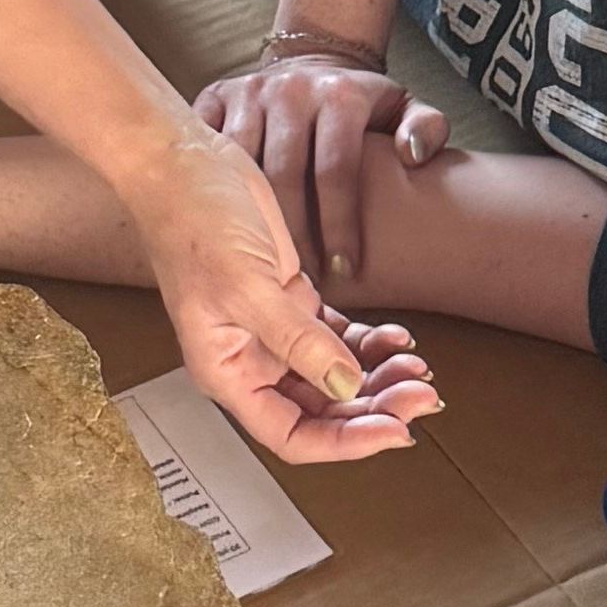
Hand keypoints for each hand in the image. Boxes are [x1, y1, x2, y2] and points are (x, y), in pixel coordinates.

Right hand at [120, 112, 443, 463]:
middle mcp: (251, 360)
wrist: (184, 162)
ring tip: (416, 366)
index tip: (395, 432)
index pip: (293, 435)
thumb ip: (298, 341)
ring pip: (335, 376)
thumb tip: (346, 385)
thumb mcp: (248, 286)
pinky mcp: (290, 298)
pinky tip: (396, 337)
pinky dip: (368, 342)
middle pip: (323, 411)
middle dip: (374, 408)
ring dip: (378, 377)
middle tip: (422, 395)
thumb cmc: (192, 222)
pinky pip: (337, 337)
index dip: (346, 443)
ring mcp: (273, 331)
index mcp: (228, 373)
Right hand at [195, 36, 446, 294]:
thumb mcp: (404, 106)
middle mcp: (290, 89)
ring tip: (264, 269)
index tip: (346, 270)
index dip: (341, 225)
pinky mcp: (215, 98)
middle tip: (302, 283)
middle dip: (294, 235)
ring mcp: (248, 93)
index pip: (336, 170)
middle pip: (284, 176)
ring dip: (251, 222)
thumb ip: (426, 127)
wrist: (310, 64)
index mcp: (340, 95)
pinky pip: (208, 150)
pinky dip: (213, 191)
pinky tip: (228, 232)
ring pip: (242, 168)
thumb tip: (413, 156)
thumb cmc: (361, 105)